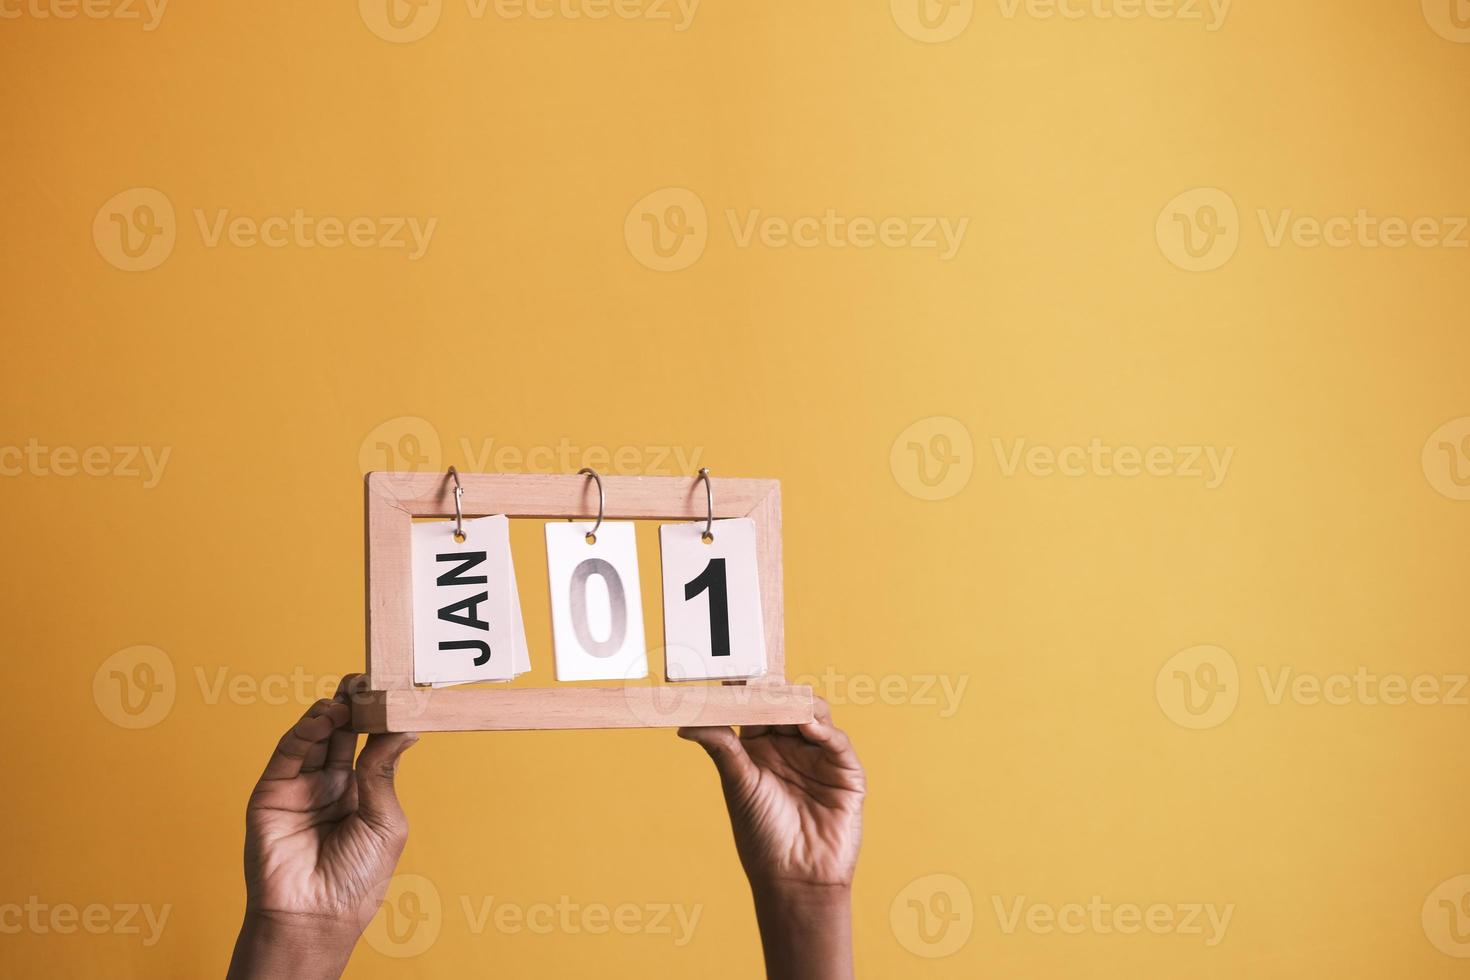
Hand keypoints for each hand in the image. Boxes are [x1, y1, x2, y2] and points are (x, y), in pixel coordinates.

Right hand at [227, 674, 418, 979]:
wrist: (317, 916)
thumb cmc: (357, 878)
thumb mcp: (384, 820)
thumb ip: (383, 772)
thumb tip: (404, 727)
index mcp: (361, 791)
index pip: (369, 741)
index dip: (379, 716)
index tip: (393, 688)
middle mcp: (329, 783)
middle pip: (342, 731)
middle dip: (354, 703)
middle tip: (367, 677)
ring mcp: (299, 786)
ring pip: (314, 736)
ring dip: (331, 711)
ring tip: (349, 695)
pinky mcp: (271, 792)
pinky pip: (288, 753)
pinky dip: (304, 730)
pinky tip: (324, 717)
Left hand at [679, 697, 863, 979]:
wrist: (795, 877)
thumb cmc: (761, 835)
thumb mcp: (738, 784)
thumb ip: (721, 748)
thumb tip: (684, 724)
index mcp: (761, 748)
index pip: (757, 708)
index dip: (749, 691)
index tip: (737, 674)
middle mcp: (791, 747)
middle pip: (787, 705)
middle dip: (777, 691)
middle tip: (764, 680)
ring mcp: (819, 757)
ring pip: (814, 715)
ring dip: (801, 704)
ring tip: (786, 699)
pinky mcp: (845, 772)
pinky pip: (837, 741)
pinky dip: (824, 728)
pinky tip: (809, 724)